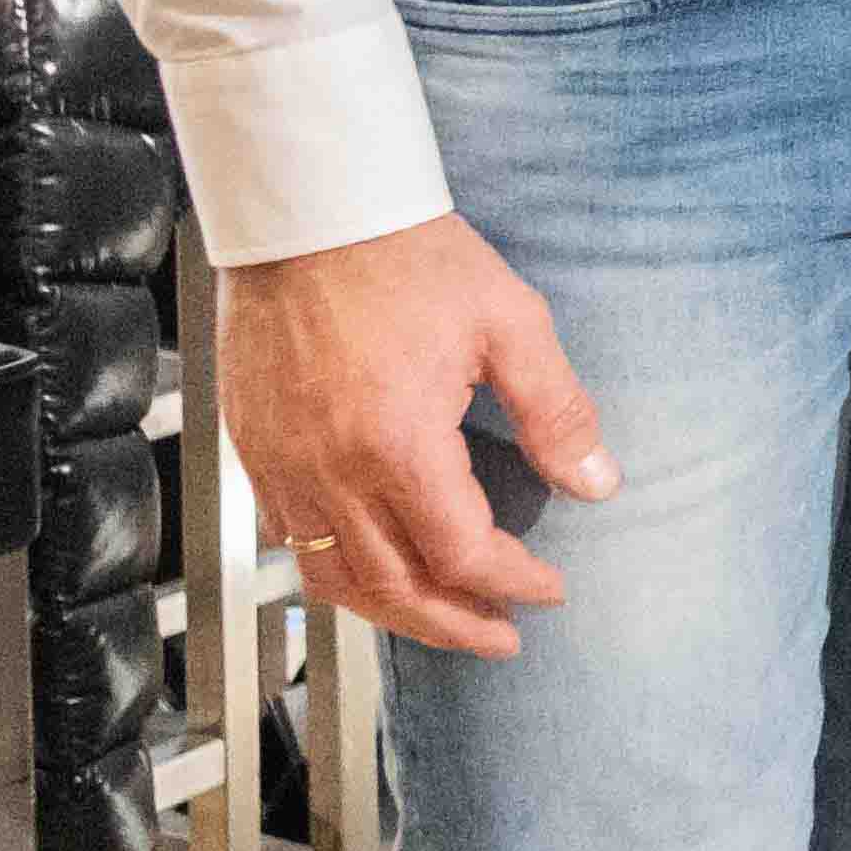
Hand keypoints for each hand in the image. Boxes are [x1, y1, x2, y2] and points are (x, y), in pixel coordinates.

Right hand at [219, 216, 616, 657]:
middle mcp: (329, 471)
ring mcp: (281, 465)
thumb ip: (557, 411)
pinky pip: (289, 541)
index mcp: (397, 445)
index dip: (511, 582)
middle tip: (502, 639)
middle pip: (393, 587)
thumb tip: (597, 482)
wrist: (308, 211)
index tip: (548, 591)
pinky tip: (372, 571)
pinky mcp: (253, 449)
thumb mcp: (511, 323)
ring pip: (331, 577)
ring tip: (443, 621)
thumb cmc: (407, 256)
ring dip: (393, 612)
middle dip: (454, 624)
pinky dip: (334, 574)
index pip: (460, 553)